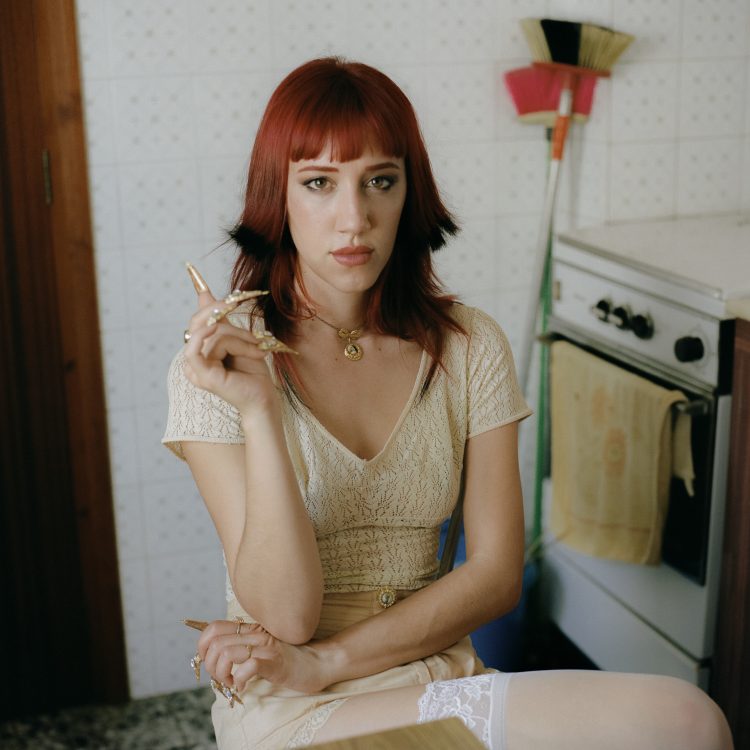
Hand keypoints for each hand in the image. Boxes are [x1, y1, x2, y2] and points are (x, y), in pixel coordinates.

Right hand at [182, 265, 292, 415]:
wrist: (265, 396)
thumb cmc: (254, 373)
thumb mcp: (239, 339)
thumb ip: (222, 320)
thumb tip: (206, 294)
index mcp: (201, 352)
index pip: (199, 320)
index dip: (208, 303)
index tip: (215, 285)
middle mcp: (193, 360)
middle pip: (200, 322)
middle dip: (224, 315)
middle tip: (241, 310)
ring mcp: (194, 369)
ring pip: (210, 333)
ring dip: (238, 336)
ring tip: (257, 346)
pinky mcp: (200, 375)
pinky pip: (194, 349)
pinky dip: (207, 336)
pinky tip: (216, 327)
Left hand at [198, 619, 330, 694]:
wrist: (317, 663)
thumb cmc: (287, 660)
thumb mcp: (260, 649)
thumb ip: (241, 647)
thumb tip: (213, 657)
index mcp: (250, 629)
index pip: (213, 628)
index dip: (202, 646)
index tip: (208, 661)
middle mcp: (256, 633)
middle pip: (215, 643)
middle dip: (210, 665)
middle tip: (222, 677)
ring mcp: (265, 646)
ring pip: (226, 654)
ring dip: (222, 674)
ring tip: (232, 682)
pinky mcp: (274, 661)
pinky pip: (247, 667)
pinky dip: (239, 681)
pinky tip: (244, 686)